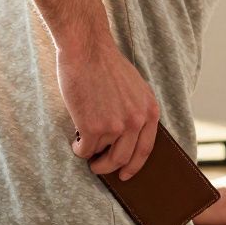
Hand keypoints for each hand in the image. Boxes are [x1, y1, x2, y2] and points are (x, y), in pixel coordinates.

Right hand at [60, 42, 159, 181]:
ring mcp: (115, 126)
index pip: (145, 149)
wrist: (87, 50)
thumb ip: (135, 111)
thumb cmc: (105, 64)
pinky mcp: (93, 128)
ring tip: (83, 143)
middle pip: (123, 158)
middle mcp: (136, 121)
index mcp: (149, 111)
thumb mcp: (135, 87)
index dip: (134, 165)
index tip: (126, 175)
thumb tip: (126, 138)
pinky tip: (76, 140)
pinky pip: (84, 150)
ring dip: (91, 152)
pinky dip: (78, 148)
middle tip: (98, 167)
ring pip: (101, 152)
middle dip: (109, 167)